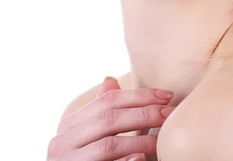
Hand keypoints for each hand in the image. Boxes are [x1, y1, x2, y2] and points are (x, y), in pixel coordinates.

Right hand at [47, 76, 174, 160]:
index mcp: (69, 125)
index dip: (139, 95)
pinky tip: (141, 159)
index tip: (166, 95)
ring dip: (140, 141)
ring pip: (109, 145)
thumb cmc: (80, 160)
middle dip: (144, 114)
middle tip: (169, 114)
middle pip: (109, 119)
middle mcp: (62, 143)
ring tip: (162, 140)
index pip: (107, 101)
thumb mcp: (83, 134)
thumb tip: (111, 79)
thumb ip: (97, 111)